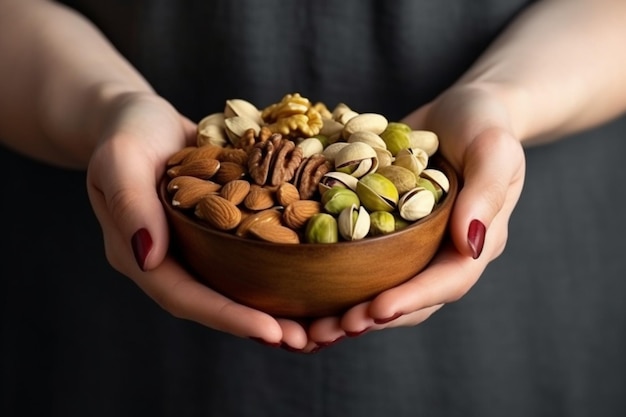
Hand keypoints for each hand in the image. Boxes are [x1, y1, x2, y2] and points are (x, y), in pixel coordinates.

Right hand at [85, 92, 311, 348]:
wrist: (144, 117)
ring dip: (276, 303)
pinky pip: (250, 253)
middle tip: (306, 339)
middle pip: (217, 301)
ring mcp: (198, 246)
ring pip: (238, 284)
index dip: (228, 317)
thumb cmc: (126, 132)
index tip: (272, 332)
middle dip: (260, 322)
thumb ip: (131, 206)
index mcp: (143, 256)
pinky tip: (315, 271)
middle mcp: (174, 260)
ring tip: (318, 321)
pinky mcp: (221, 228)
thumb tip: (147, 259)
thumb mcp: (120, 160)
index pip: (185, 297)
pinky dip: (279, 267)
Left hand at [307, 84, 525, 344]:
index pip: (447, 281)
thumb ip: (487, 192)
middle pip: (409, 299)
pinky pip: (359, 260)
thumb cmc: (483, 123)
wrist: (456, 112)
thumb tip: (472, 243)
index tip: (376, 311)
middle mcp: (440, 253)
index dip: (413, 300)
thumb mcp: (494, 148)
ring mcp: (411, 246)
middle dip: (370, 318)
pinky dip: (333, 278)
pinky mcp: (383, 231)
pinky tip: (297, 290)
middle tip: (328, 332)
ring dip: (345, 311)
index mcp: (474, 242)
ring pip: (379, 287)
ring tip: (306, 329)